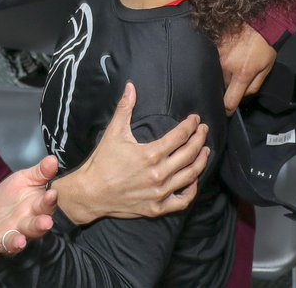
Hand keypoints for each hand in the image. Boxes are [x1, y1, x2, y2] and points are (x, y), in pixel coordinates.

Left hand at [0, 155, 59, 269]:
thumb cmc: (14, 195)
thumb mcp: (25, 179)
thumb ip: (39, 172)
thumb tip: (53, 159)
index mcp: (35, 208)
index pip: (45, 206)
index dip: (49, 201)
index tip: (52, 193)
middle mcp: (24, 226)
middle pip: (34, 227)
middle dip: (39, 226)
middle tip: (46, 223)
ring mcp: (8, 236)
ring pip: (14, 242)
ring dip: (17, 243)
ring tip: (20, 242)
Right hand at [54, 82, 209, 224]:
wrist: (90, 193)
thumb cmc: (102, 162)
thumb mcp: (113, 133)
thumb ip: (125, 108)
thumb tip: (131, 86)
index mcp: (150, 154)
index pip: (180, 136)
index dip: (191, 125)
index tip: (195, 119)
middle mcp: (158, 174)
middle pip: (189, 154)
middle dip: (200, 139)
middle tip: (204, 130)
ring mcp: (159, 193)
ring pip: (190, 176)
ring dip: (201, 161)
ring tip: (206, 150)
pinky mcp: (156, 208)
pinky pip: (182, 201)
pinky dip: (191, 191)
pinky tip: (193, 180)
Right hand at [218, 24, 276, 115]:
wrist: (259, 22)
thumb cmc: (265, 47)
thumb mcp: (266, 69)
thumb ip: (254, 87)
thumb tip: (242, 98)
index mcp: (242, 74)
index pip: (229, 100)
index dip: (228, 109)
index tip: (227, 112)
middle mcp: (227, 65)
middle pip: (222, 85)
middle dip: (229, 85)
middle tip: (235, 79)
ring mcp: (218, 54)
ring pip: (216, 73)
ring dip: (223, 73)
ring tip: (232, 66)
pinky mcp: (214, 45)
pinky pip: (213, 60)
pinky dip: (218, 61)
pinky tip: (227, 56)